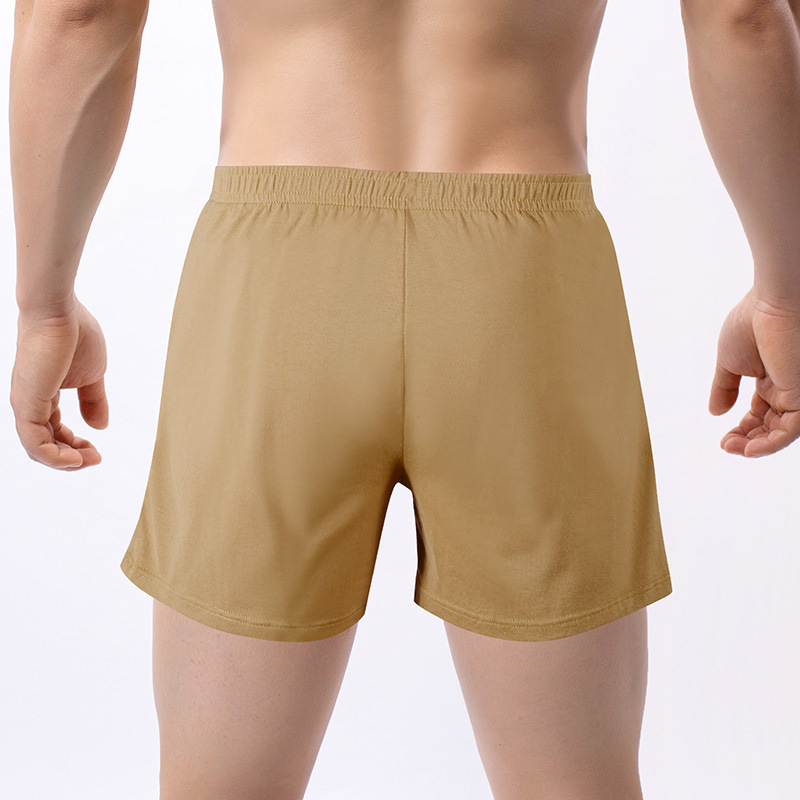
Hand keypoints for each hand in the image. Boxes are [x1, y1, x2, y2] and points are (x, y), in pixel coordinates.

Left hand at [10, 295, 107, 469]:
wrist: (58, 311)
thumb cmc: (74, 333)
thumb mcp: (92, 375)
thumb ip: (94, 401)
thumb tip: (100, 426)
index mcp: (43, 396)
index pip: (53, 433)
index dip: (75, 446)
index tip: (98, 450)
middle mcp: (29, 403)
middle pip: (44, 446)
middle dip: (71, 458)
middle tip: (95, 459)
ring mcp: (25, 404)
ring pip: (37, 450)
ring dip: (64, 462)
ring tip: (88, 460)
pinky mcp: (26, 403)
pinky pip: (35, 443)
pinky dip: (55, 457)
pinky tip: (75, 458)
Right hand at [709, 286, 799, 456]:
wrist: (775, 301)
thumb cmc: (753, 320)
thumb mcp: (728, 361)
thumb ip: (723, 387)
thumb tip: (715, 412)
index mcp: (771, 377)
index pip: (761, 413)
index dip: (743, 429)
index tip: (724, 438)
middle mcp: (786, 387)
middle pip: (771, 426)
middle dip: (749, 440)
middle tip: (727, 445)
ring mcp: (795, 392)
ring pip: (781, 432)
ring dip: (756, 446)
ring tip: (733, 448)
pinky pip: (790, 430)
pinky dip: (770, 443)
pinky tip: (748, 448)